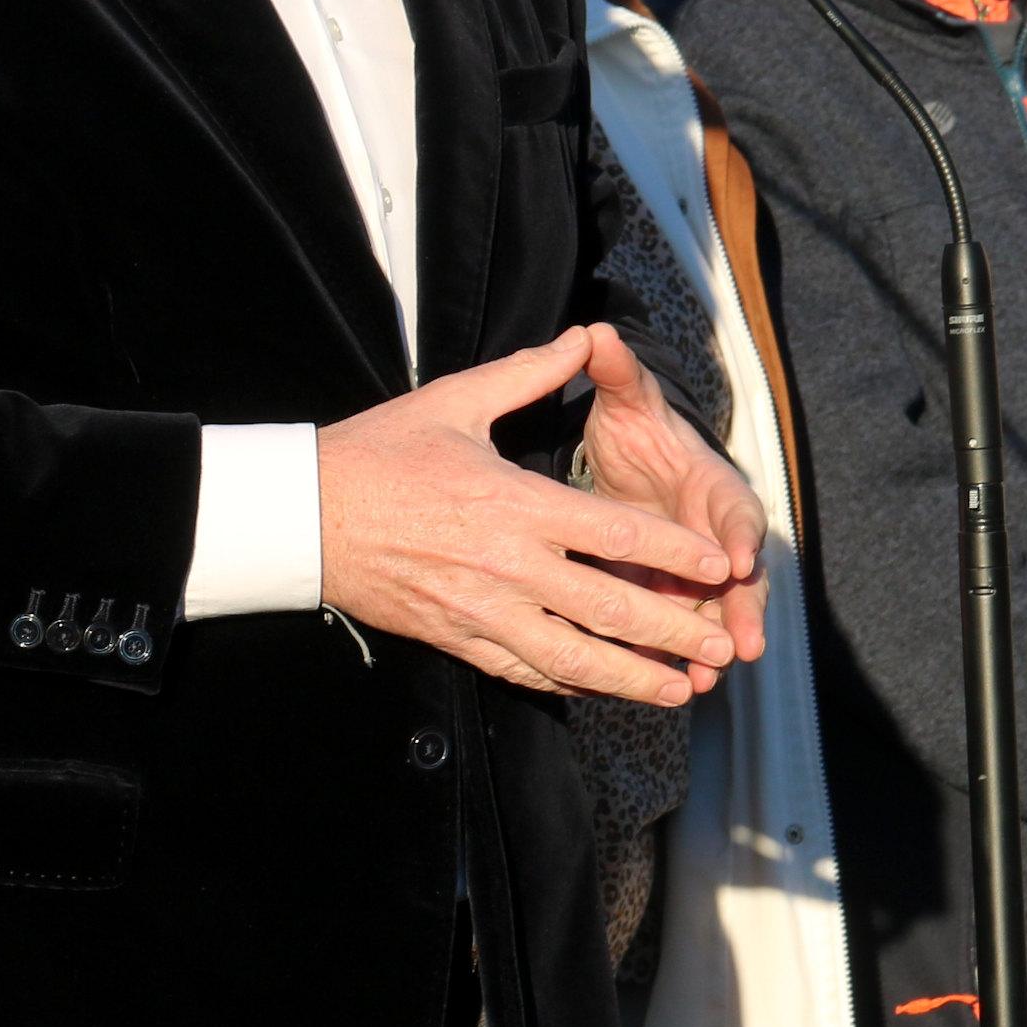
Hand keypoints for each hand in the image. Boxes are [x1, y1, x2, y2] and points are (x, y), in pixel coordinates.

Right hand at [317, 325, 761, 704]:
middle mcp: (506, 564)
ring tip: (678, 689)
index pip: (614, 535)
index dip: (673, 554)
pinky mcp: (456, 636)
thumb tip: (583, 336)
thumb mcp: (455, 401)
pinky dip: (569, 683)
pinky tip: (600, 688)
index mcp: (514, 502)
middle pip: (608, 608)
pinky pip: (523, 670)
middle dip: (673, 631)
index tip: (717, 567)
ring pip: (572, 656)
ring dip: (632, 677)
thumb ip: (529, 373)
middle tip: (721, 648)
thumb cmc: (379, 452)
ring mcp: (480, 609)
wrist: (305, 513)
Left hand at [571, 325, 770, 663]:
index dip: (740, 535)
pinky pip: (680, 629)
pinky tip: (671, 686)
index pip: (736, 510)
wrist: (629, 461)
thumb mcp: (627, 400)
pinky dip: (676, 656)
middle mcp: (715, 534)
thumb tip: (597, 332)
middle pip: (739, 577)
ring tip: (704, 679)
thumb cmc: (636, 428)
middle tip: (741, 645)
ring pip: (712, 612)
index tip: (741, 560)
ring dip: (711, 645)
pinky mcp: (670, 594)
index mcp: (713, 485)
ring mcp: (696, 570)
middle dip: (741, 611)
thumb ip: (617, 373)